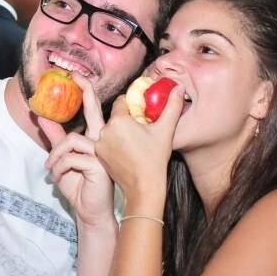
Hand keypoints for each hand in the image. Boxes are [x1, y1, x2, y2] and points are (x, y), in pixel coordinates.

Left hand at [40, 73, 113, 227]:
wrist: (88, 211)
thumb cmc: (79, 185)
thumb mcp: (61, 159)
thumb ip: (55, 138)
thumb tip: (42, 116)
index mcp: (96, 138)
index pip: (93, 110)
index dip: (86, 92)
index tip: (76, 76)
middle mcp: (103, 142)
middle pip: (95, 112)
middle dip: (86, 91)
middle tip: (75, 75)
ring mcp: (104, 154)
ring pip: (72, 140)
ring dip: (55, 155)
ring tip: (50, 169)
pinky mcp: (99, 167)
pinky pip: (71, 158)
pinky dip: (59, 168)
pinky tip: (58, 178)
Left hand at [94, 83, 183, 212]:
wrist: (143, 187)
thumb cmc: (155, 159)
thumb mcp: (166, 131)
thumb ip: (172, 106)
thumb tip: (178, 87)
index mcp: (119, 120)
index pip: (121, 101)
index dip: (132, 104)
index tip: (141, 112)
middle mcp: (105, 130)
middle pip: (116, 115)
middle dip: (127, 118)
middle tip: (141, 129)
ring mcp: (99, 143)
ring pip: (110, 128)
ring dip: (119, 131)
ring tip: (134, 142)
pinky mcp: (98, 154)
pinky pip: (105, 141)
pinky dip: (113, 143)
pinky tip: (126, 151)